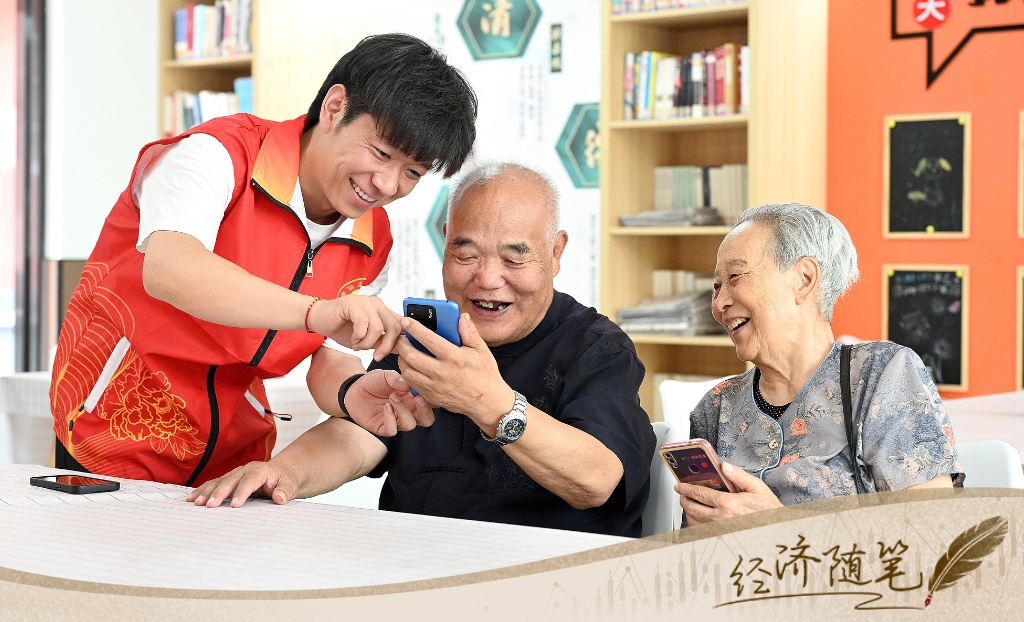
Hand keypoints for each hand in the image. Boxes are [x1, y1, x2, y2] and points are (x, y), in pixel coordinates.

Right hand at [186, 460, 298, 507]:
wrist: (282, 472)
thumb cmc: (285, 480)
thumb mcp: (291, 485)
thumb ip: (286, 491)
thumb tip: (279, 498)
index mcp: (261, 470)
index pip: (250, 480)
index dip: (242, 492)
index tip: (235, 506)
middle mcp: (245, 470)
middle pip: (230, 480)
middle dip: (219, 493)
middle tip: (209, 506)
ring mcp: (236, 473)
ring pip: (219, 481)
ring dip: (207, 491)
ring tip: (196, 503)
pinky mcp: (230, 479)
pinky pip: (215, 483)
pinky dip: (203, 490)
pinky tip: (193, 498)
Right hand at [308, 295, 402, 360]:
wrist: (319, 319)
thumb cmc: (341, 328)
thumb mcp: (366, 339)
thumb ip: (382, 341)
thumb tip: (400, 349)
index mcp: (382, 310)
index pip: (400, 324)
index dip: (399, 341)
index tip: (389, 353)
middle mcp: (376, 303)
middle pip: (393, 326)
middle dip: (386, 346)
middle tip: (376, 356)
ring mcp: (365, 301)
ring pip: (378, 328)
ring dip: (367, 343)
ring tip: (358, 345)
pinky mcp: (352, 303)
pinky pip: (363, 323)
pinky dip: (358, 336)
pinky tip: (353, 338)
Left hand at [343, 369, 434, 435]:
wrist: (355, 389)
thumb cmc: (375, 381)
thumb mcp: (387, 375)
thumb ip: (398, 379)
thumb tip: (409, 385)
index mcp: (414, 398)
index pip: (431, 403)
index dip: (433, 398)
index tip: (428, 387)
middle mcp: (409, 411)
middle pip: (427, 420)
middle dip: (425, 410)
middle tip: (418, 398)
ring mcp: (397, 421)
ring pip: (410, 424)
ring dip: (403, 410)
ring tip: (393, 396)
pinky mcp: (383, 428)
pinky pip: (392, 430)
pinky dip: (391, 419)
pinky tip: (386, 406)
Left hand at [396, 313, 511, 426]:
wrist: (487, 402)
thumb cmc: (485, 375)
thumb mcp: (481, 350)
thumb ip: (470, 332)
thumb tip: (461, 317)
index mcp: (454, 358)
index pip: (429, 339)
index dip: (415, 328)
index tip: (406, 321)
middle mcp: (442, 373)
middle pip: (411, 356)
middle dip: (402, 344)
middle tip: (403, 338)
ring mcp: (435, 387)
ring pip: (407, 371)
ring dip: (402, 359)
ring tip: (405, 352)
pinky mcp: (431, 397)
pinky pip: (412, 384)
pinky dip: (408, 373)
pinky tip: (413, 366)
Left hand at [676, 462, 782, 524]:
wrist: (775, 530)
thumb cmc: (768, 511)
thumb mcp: (757, 488)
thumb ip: (739, 476)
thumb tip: (724, 466)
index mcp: (728, 504)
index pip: (699, 494)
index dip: (686, 489)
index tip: (680, 486)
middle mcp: (721, 519)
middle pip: (692, 508)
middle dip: (683, 500)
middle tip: (682, 494)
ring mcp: (719, 531)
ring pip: (694, 522)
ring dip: (688, 512)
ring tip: (688, 505)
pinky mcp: (721, 539)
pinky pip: (701, 533)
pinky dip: (695, 525)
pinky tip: (697, 519)